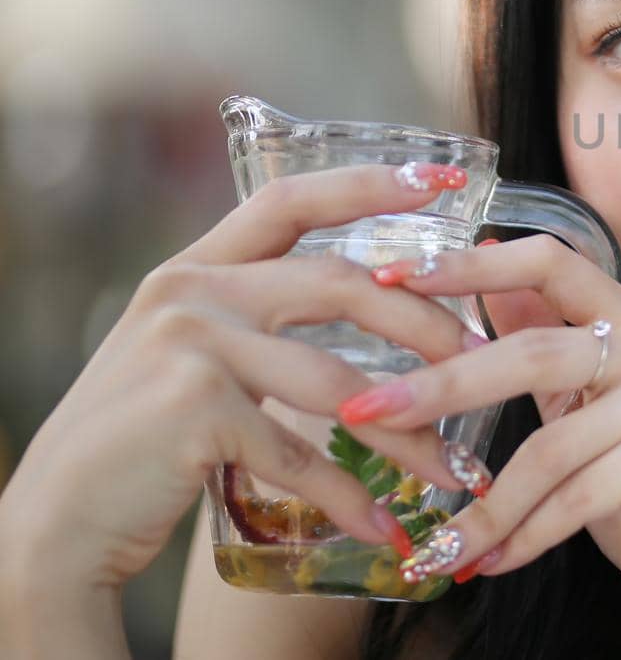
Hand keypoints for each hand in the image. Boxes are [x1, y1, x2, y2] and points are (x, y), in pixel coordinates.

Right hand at [0, 163, 491, 594]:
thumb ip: (258, 315)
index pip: (293, 199)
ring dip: (406, 432)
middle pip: (341, 285)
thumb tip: (374, 298)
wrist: (57, 519)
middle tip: (480, 359)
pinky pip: (300, 452)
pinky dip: (348, 496)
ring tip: (454, 470)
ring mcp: (190, 346)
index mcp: (197, 267)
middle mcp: (191, 290)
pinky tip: (383, 524)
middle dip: (423, 324)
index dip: (371, 184)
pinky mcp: (195, 410)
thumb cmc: (142, 440)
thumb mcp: (193, 353)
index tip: (446, 179)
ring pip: (337, 382)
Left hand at [342, 235, 620, 651]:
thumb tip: (483, 282)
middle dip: (442, 385)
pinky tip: (490, 562)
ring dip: (483, 506)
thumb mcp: (587, 416)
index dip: (472, 264)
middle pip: (535, 350)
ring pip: (548, 445)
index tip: (395, 274)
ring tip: (438, 543)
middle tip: (364, 410)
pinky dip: (520, 536)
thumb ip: (546, 349)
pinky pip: (571, 496)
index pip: (553, 260)